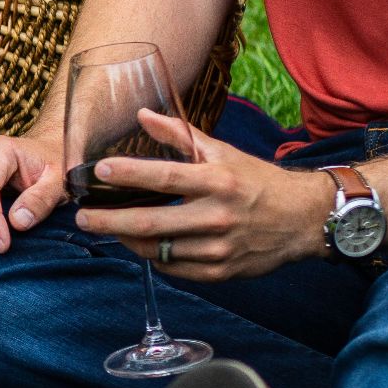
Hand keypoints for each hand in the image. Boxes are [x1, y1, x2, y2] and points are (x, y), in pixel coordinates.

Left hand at [73, 109, 329, 281]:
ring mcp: (219, 248)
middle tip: (83, 217)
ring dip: (127, 240)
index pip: (164, 177)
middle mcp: (217, 216)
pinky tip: (142, 245)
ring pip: (157, 250)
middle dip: (108, 221)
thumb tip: (142, 115)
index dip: (128, 174)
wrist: (304, 219)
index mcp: (217, 181)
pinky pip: (174, 269)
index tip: (98, 171)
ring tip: (108, 228)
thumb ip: (179, 135)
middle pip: (149, 223)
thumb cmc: (257, 180)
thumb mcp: (222, 152)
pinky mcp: (221, 272)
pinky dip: (154, 257)